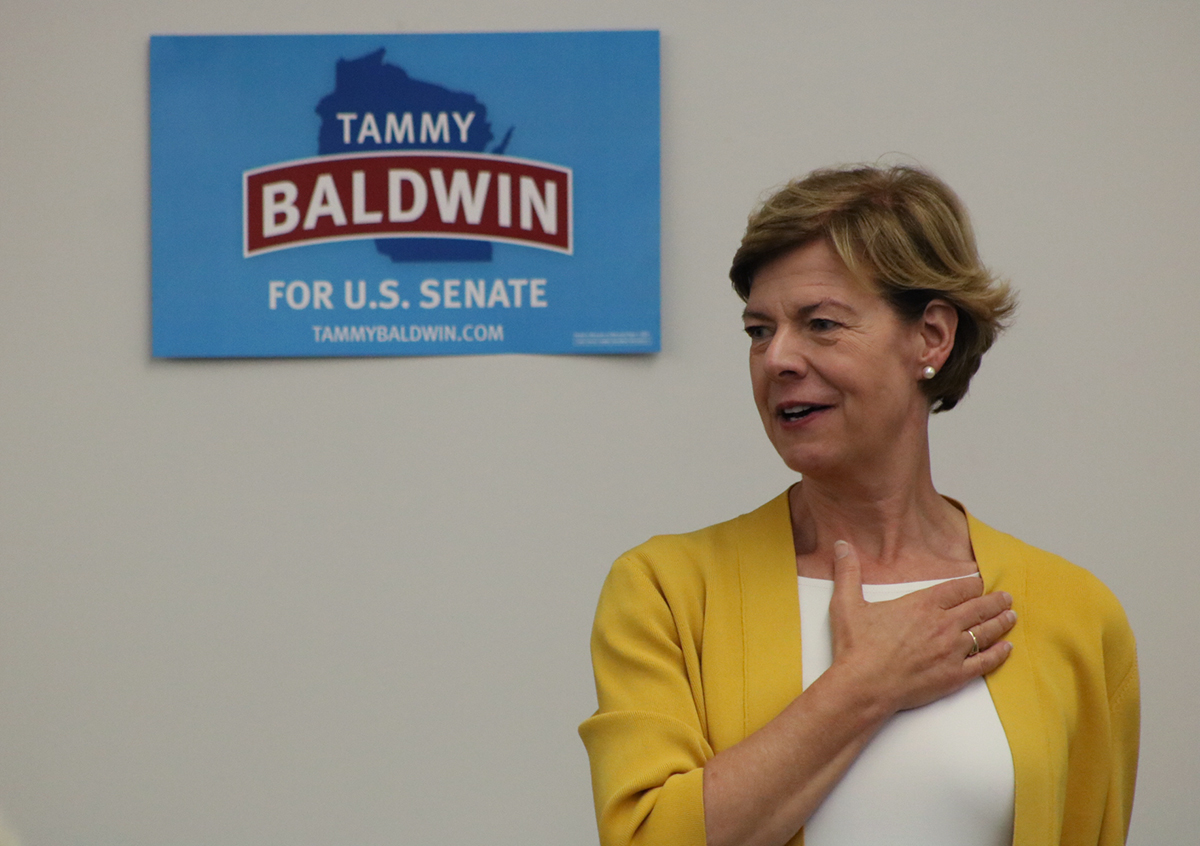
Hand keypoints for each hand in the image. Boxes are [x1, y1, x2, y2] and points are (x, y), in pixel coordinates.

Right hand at [828, 539, 1015, 713]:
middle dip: (995, 601)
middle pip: (978, 608)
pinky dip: (999, 654)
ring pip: (986, 633)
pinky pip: (985, 662)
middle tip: (1007, 598)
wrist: (864, 686)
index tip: (979, 582)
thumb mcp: (847, 604)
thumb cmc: (856, 647)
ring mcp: (952, 651)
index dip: (971, 583)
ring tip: (1012, 617)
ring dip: (1001, 623)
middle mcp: (943, 624)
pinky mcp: (955, 676)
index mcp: (922, 604)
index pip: (957, 588)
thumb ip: (848, 572)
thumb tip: (841, 545)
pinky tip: (1007, 648)